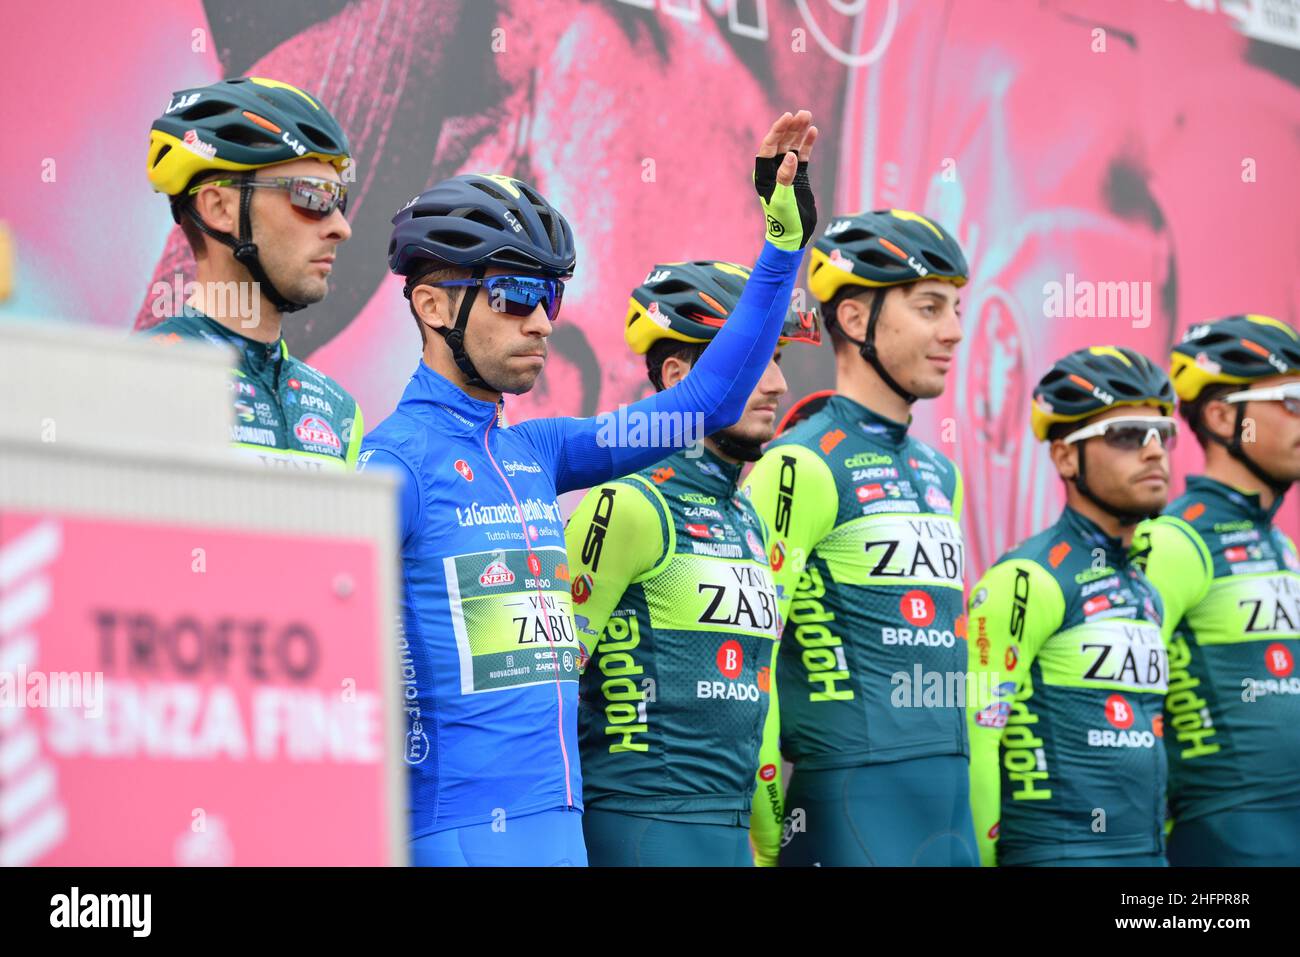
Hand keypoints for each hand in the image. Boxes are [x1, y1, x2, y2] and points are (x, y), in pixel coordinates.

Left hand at [754, 110, 817, 249]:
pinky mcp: (799, 176)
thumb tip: (791, 156)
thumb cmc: (784, 220)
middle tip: (802, 114)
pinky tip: (813, 132)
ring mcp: (787, 172)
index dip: (777, 131)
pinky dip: (807, 144)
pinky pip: (803, 156)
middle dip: (790, 128)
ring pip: (792, 147)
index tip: (787, 118)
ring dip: (799, 132)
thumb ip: (786, 178)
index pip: (768, 147)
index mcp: (764, 175)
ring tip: (808, 117)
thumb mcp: (783, 200)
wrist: (794, 235)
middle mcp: (774, 171)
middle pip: (781, 143)